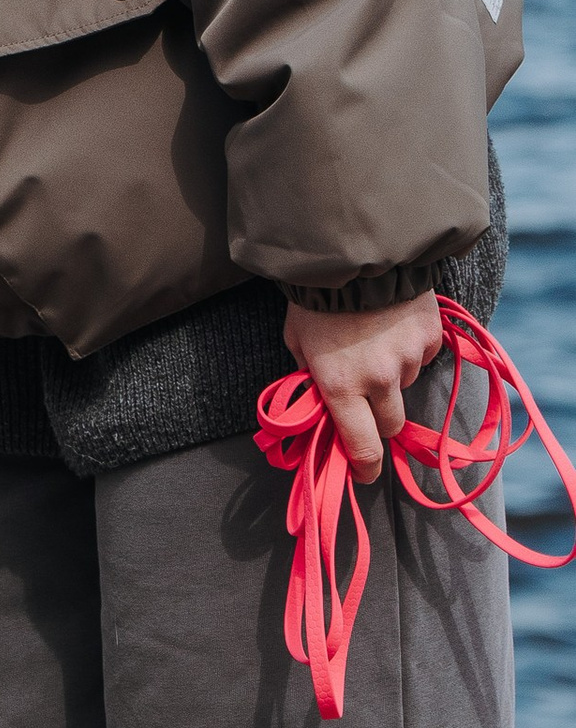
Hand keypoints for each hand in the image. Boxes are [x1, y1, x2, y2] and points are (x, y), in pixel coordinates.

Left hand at [280, 292, 446, 484]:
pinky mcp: (431, 337)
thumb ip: (309, 376)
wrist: (353, 252)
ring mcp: (409, 357)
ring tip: (373, 342)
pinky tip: (392, 325)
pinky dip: (409, 349)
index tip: (365, 474)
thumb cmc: (314, 300)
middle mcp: (379, 379)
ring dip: (393, 376)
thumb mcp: (297, 342)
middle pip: (391, 425)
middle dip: (380, 421)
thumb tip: (319, 404)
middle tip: (367, 402)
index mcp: (340, 385)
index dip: (365, 467)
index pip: (362, 445)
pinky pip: (423, 356)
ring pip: (406, 385)